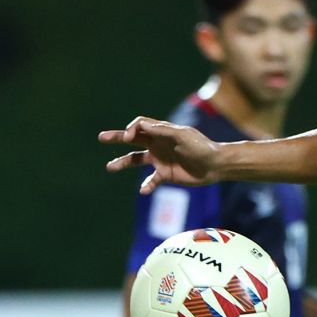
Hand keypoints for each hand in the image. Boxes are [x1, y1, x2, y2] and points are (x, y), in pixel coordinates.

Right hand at [99, 118, 224, 193]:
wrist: (215, 165)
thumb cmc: (200, 146)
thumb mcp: (182, 135)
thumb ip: (162, 130)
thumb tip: (141, 125)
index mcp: (161, 131)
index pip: (140, 126)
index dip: (131, 129)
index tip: (128, 137)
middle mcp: (158, 144)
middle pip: (133, 139)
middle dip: (117, 137)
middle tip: (101, 137)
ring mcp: (160, 159)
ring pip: (136, 160)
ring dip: (122, 162)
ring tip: (109, 167)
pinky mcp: (166, 175)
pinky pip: (151, 181)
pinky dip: (146, 186)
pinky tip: (143, 190)